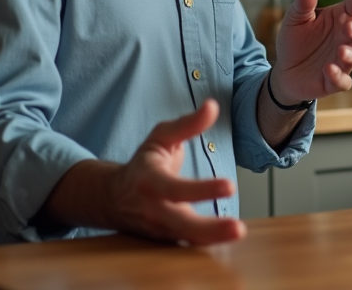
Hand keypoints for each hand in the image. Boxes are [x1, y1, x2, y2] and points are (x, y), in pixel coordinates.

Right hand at [110, 99, 245, 244]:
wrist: (113, 198)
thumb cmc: (143, 164)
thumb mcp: (161, 137)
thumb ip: (188, 124)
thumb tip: (213, 106)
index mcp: (150, 181)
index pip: (176, 188)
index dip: (203, 189)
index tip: (230, 185)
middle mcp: (153, 209)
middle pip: (181, 224)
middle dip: (210, 229)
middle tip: (238, 228)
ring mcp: (159, 229)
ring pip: (186, 240)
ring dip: (213, 240)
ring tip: (238, 233)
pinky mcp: (166, 240)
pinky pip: (188, 245)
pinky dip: (207, 244)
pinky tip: (229, 240)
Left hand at [270, 0, 351, 104]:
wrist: (285, 71)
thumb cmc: (295, 41)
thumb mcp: (294, 20)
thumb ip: (302, 4)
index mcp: (338, 20)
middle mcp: (345, 39)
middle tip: (348, 28)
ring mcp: (343, 61)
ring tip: (341, 51)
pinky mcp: (335, 81)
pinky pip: (344, 81)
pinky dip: (339, 76)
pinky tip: (328, 69)